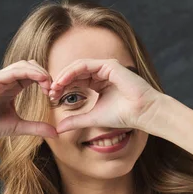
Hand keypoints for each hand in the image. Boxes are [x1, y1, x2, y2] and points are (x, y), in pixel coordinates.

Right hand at [0, 60, 57, 143]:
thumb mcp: (17, 127)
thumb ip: (36, 127)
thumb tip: (56, 133)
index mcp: (12, 87)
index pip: (34, 76)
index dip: (48, 81)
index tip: (56, 96)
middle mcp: (6, 80)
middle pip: (32, 66)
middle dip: (47, 75)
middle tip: (56, 90)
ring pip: (25, 65)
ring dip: (41, 72)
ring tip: (50, 85)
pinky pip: (14, 70)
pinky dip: (30, 72)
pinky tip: (41, 80)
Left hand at [48, 58, 166, 133]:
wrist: (142, 113)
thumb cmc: (123, 116)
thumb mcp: (92, 118)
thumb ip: (75, 121)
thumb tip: (58, 128)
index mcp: (99, 82)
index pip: (76, 81)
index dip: (63, 88)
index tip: (52, 98)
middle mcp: (102, 72)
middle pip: (74, 72)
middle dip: (60, 81)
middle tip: (50, 92)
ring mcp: (106, 67)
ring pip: (77, 66)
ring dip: (64, 76)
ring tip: (54, 87)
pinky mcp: (109, 65)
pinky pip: (85, 65)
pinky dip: (72, 72)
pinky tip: (63, 82)